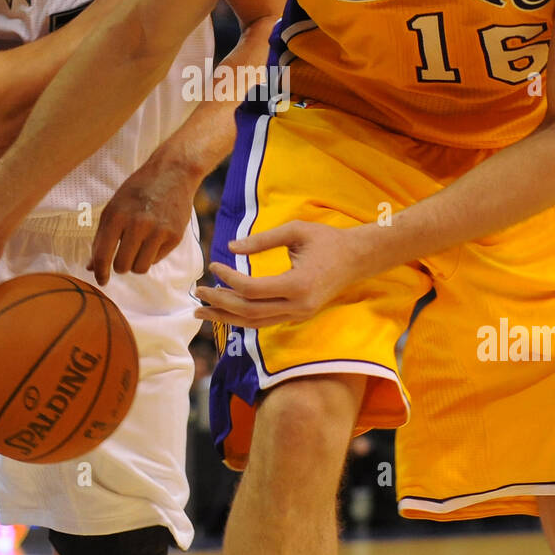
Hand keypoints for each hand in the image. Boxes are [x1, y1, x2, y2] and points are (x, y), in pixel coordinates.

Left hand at [89, 154, 200, 285]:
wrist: (173, 172)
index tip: (102, 280)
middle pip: (122, 266)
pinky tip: (154, 237)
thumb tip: (91, 267)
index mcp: (117, 216)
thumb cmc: (138, 190)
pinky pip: (157, 260)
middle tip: (124, 255)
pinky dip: (152, 254)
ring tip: (139, 247)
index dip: (100, 273)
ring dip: (136, 263)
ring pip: (140, 268)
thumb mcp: (114, 207)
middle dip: (120, 266)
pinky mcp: (175, 236)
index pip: (103, 256)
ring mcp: (158, 231)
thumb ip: (101, 237)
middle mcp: (138, 224)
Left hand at [194, 220, 375, 327]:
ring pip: (255, 323)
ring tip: (201, 312)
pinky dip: (242, 318)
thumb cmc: (326, 240)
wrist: (357, 259)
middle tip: (197, 294)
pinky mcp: (298, 316)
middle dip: (220, 305)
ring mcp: (299, 315)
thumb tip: (229, 247)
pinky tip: (225, 312)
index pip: (252, 290)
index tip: (213, 266)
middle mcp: (298, 306)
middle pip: (249, 312)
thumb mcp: (295, 231)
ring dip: (226, 318)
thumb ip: (262, 240)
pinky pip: (265, 322)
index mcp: (298, 284)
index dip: (228, 279)